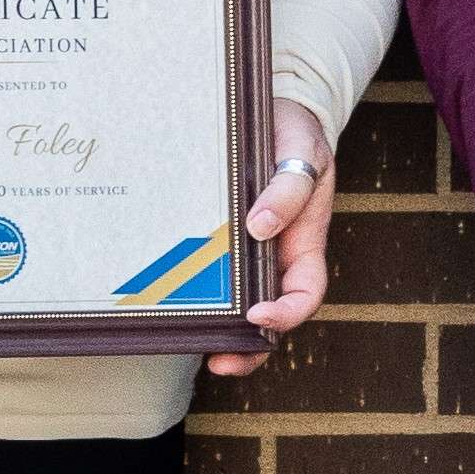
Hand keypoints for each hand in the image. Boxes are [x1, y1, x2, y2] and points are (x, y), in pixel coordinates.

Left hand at [201, 99, 337, 380]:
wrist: (277, 113)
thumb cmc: (297, 135)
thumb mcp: (304, 154)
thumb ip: (289, 189)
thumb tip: (260, 226)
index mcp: (304, 244)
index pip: (305, 294)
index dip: (287, 314)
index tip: (258, 315)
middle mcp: (276, 258)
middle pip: (269, 318)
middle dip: (248, 349)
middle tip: (219, 361)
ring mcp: (246, 254)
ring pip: (235, 304)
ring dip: (218, 331)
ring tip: (190, 344)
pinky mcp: (218, 241)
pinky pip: (207, 273)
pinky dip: (194, 293)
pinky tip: (169, 300)